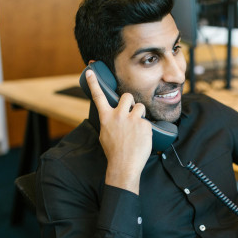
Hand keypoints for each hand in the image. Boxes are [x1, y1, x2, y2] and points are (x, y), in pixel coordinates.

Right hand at [86, 69, 151, 193]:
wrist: (124, 166)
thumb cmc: (114, 152)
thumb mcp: (105, 135)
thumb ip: (109, 122)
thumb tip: (112, 117)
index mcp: (106, 118)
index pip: (98, 96)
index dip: (93, 83)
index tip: (90, 72)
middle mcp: (118, 116)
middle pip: (127, 96)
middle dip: (131, 101)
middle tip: (132, 111)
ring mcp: (132, 119)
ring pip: (140, 107)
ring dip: (140, 114)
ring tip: (137, 128)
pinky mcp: (144, 125)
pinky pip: (147, 122)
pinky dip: (146, 129)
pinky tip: (142, 139)